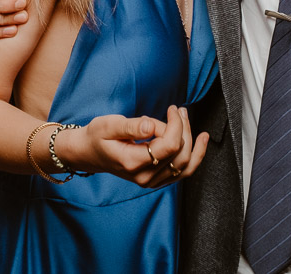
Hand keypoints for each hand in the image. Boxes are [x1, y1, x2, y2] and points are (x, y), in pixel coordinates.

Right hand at [56, 106, 208, 187]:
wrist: (89, 154)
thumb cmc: (96, 136)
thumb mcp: (107, 124)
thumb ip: (130, 126)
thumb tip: (151, 125)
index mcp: (133, 162)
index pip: (168, 146)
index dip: (176, 125)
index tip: (171, 108)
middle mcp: (144, 177)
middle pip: (179, 154)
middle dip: (183, 128)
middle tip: (178, 110)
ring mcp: (151, 182)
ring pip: (185, 165)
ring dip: (191, 141)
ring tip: (187, 119)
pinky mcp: (156, 180)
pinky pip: (183, 172)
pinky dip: (195, 157)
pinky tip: (201, 141)